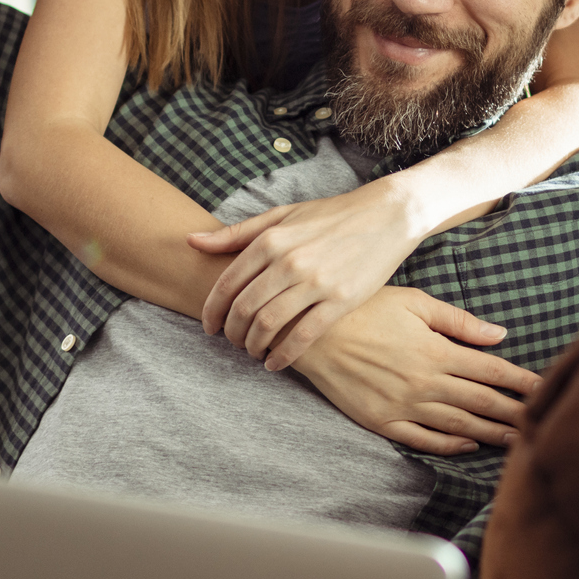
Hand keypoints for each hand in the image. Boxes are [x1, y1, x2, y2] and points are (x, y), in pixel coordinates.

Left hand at [188, 178, 431, 369]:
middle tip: (231, 342)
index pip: (227, 284)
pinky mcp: (341, 301)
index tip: (209, 326)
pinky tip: (275, 363)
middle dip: (231, 333)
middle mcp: (289, 261)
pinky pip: (303, 337)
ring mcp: (316, 282)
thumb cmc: (331, 216)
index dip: (212, 311)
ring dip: (254, 346)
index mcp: (271, 240)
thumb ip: (236, 233)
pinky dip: (283, 355)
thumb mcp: (282, 216)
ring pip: (269, 325)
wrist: (387, 216)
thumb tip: (191, 241)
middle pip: (244, 309)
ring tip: (253, 352)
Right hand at [288, 287, 536, 454]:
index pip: (492, 371)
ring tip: (518, 441)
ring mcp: (402, 406)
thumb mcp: (415, 302)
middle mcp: (424, 383)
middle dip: (516, 413)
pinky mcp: (380, 421)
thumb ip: (459, 321)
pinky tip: (468, 446)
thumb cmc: (364, 307)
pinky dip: (449, 444)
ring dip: (490, 434)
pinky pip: (422, 439)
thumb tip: (499, 334)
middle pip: (482, 403)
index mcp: (436, 351)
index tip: (544, 388)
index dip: (522, 382)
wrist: (310, 331)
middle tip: (543, 421)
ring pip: (458, 425)